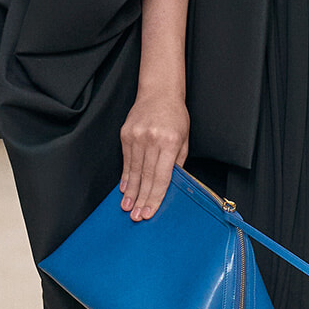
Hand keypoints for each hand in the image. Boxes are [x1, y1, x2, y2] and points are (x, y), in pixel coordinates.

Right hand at [119, 87, 189, 221]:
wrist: (159, 92)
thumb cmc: (175, 116)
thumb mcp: (184, 139)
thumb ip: (178, 163)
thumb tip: (170, 186)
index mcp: (169, 142)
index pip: (161, 177)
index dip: (155, 197)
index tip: (149, 212)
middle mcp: (152, 140)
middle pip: (146, 176)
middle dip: (141, 199)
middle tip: (136, 217)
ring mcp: (137, 136)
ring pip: (133, 171)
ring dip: (130, 192)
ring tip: (127, 207)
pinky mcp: (125, 134)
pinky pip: (126, 160)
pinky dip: (126, 176)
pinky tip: (124, 189)